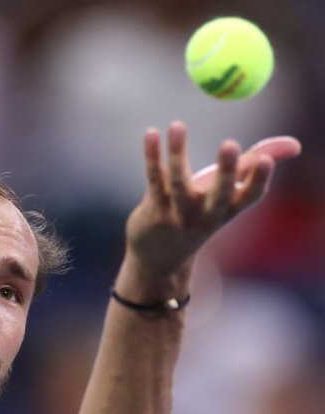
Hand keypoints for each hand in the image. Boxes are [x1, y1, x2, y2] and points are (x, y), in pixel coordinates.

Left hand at [123, 121, 300, 283]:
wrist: (160, 256)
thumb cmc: (198, 213)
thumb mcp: (226, 193)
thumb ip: (253, 166)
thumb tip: (295, 145)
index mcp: (228, 210)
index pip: (250, 197)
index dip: (259, 180)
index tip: (266, 160)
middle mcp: (205, 215)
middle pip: (218, 194)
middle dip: (227, 171)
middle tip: (231, 144)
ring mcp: (178, 214)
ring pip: (178, 182)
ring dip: (178, 152)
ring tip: (177, 125)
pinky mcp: (153, 209)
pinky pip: (154, 178)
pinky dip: (152, 155)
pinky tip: (151, 133)